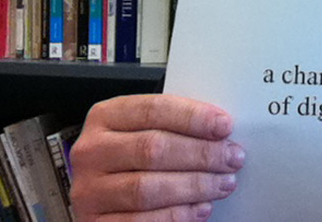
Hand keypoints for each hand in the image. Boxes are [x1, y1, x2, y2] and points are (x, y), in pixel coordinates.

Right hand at [70, 94, 244, 220]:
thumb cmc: (135, 155)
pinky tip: (201, 208)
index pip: (153, 110)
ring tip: (224, 183)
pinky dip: (177, 216)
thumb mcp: (147, 129)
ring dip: (194, 186)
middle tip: (232, 157)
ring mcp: (89, 190)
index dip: (192, 117)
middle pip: (153, 149)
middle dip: (201, 154)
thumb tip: (221, 130)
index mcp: (106, 116)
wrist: (105, 195)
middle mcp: (91, 151)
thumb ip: (176, 126)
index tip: (224, 125)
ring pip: (147, 188)